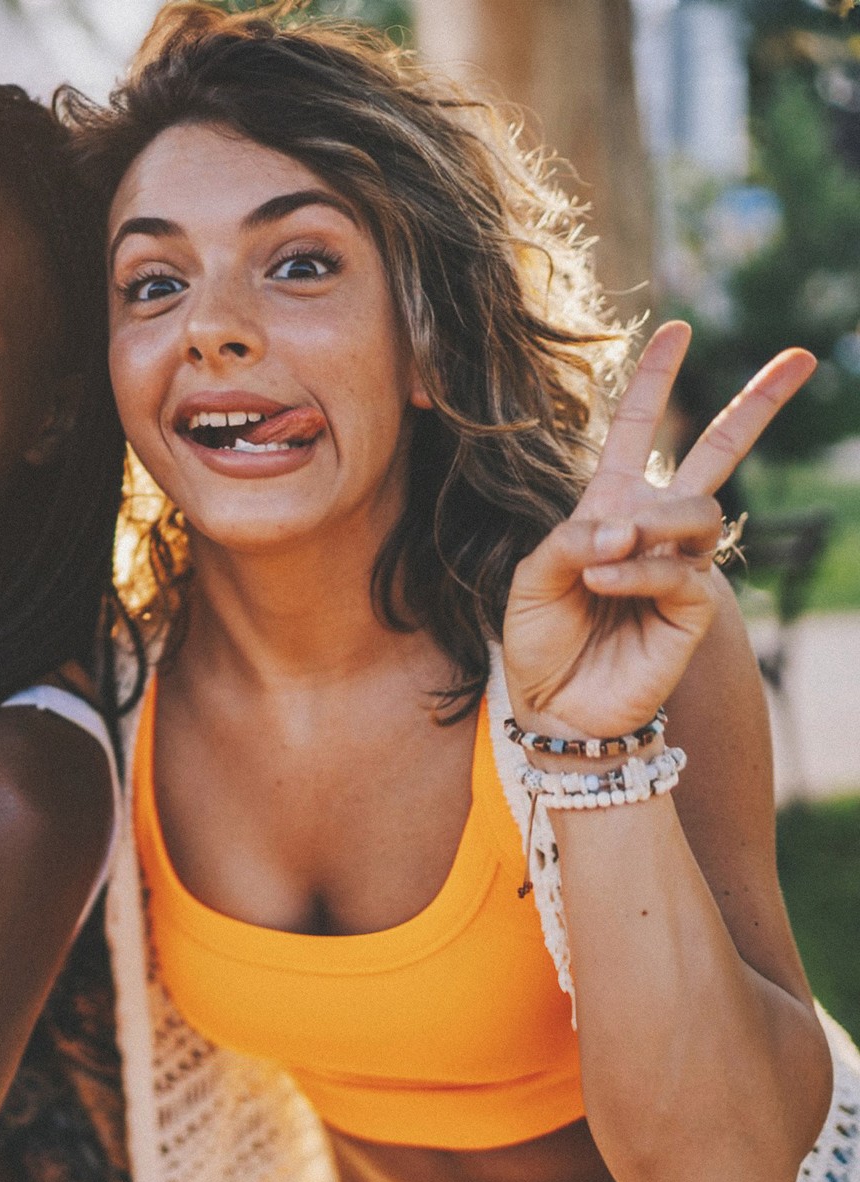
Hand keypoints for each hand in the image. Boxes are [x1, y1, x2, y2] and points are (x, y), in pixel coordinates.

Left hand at [502, 321, 815, 737]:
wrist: (553, 703)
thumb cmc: (538, 638)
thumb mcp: (531, 578)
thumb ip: (571, 540)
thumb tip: (628, 523)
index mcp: (607, 507)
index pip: (638, 432)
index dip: (654, 381)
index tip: (675, 327)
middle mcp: (650, 527)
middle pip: (717, 454)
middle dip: (756, 404)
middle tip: (801, 357)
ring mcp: (678, 564)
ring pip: (698, 511)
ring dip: (652, 525)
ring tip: (607, 557)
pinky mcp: (693, 606)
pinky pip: (683, 569)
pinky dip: (640, 571)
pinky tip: (607, 583)